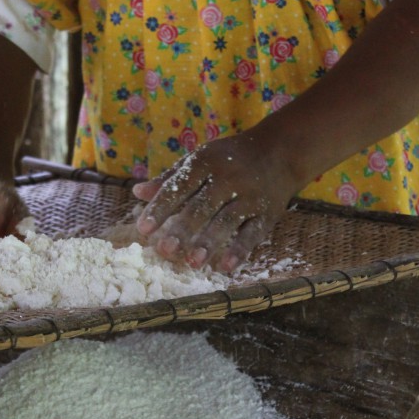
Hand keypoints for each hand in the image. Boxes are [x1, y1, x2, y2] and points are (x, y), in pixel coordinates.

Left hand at [133, 131, 303, 271]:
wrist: (280, 151)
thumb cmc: (229, 158)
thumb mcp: (200, 160)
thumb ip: (170, 178)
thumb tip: (138, 192)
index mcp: (206, 162)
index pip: (179, 186)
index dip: (161, 208)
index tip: (143, 229)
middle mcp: (228, 178)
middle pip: (202, 206)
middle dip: (183, 229)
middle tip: (165, 250)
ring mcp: (250, 196)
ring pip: (227, 221)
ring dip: (209, 242)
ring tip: (192, 263)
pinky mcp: (267, 213)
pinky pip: (252, 233)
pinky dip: (239, 250)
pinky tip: (224, 266)